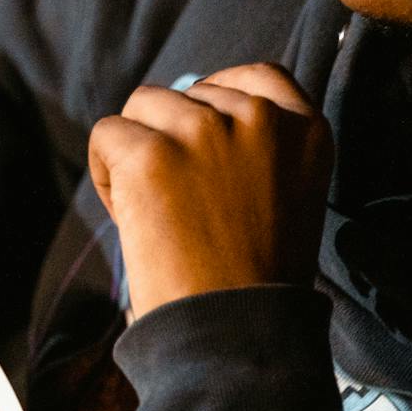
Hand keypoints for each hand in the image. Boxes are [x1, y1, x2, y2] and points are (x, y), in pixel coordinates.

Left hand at [87, 63, 333, 321]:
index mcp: (306, 130)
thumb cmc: (253, 284)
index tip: (205, 155)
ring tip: (155, 211)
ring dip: (137, 151)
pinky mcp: (152, 154)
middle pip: (189, 94)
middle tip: (182, 207)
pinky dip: (105, 173)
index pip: (256, 77)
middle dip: (175, 140)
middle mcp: (260, 118)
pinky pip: (106, 134)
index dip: (217, 107)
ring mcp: (205, 130)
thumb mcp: (283, 200)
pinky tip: (129, 216)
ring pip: (143, 106)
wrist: (234, 334)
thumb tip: (187, 109)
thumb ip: (254, 149)